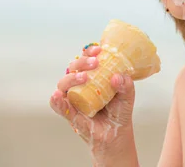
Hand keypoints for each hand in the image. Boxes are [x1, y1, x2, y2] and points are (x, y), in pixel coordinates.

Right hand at [49, 44, 136, 159]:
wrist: (115, 134)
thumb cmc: (119, 111)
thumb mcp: (127, 96)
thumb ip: (126, 85)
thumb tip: (117, 77)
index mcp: (93, 76)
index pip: (86, 59)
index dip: (89, 52)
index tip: (98, 50)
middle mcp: (80, 84)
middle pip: (73, 67)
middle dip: (82, 62)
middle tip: (95, 63)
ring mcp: (73, 97)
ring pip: (63, 83)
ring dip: (71, 78)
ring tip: (84, 78)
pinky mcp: (69, 113)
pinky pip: (59, 105)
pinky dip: (57, 100)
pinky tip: (58, 96)